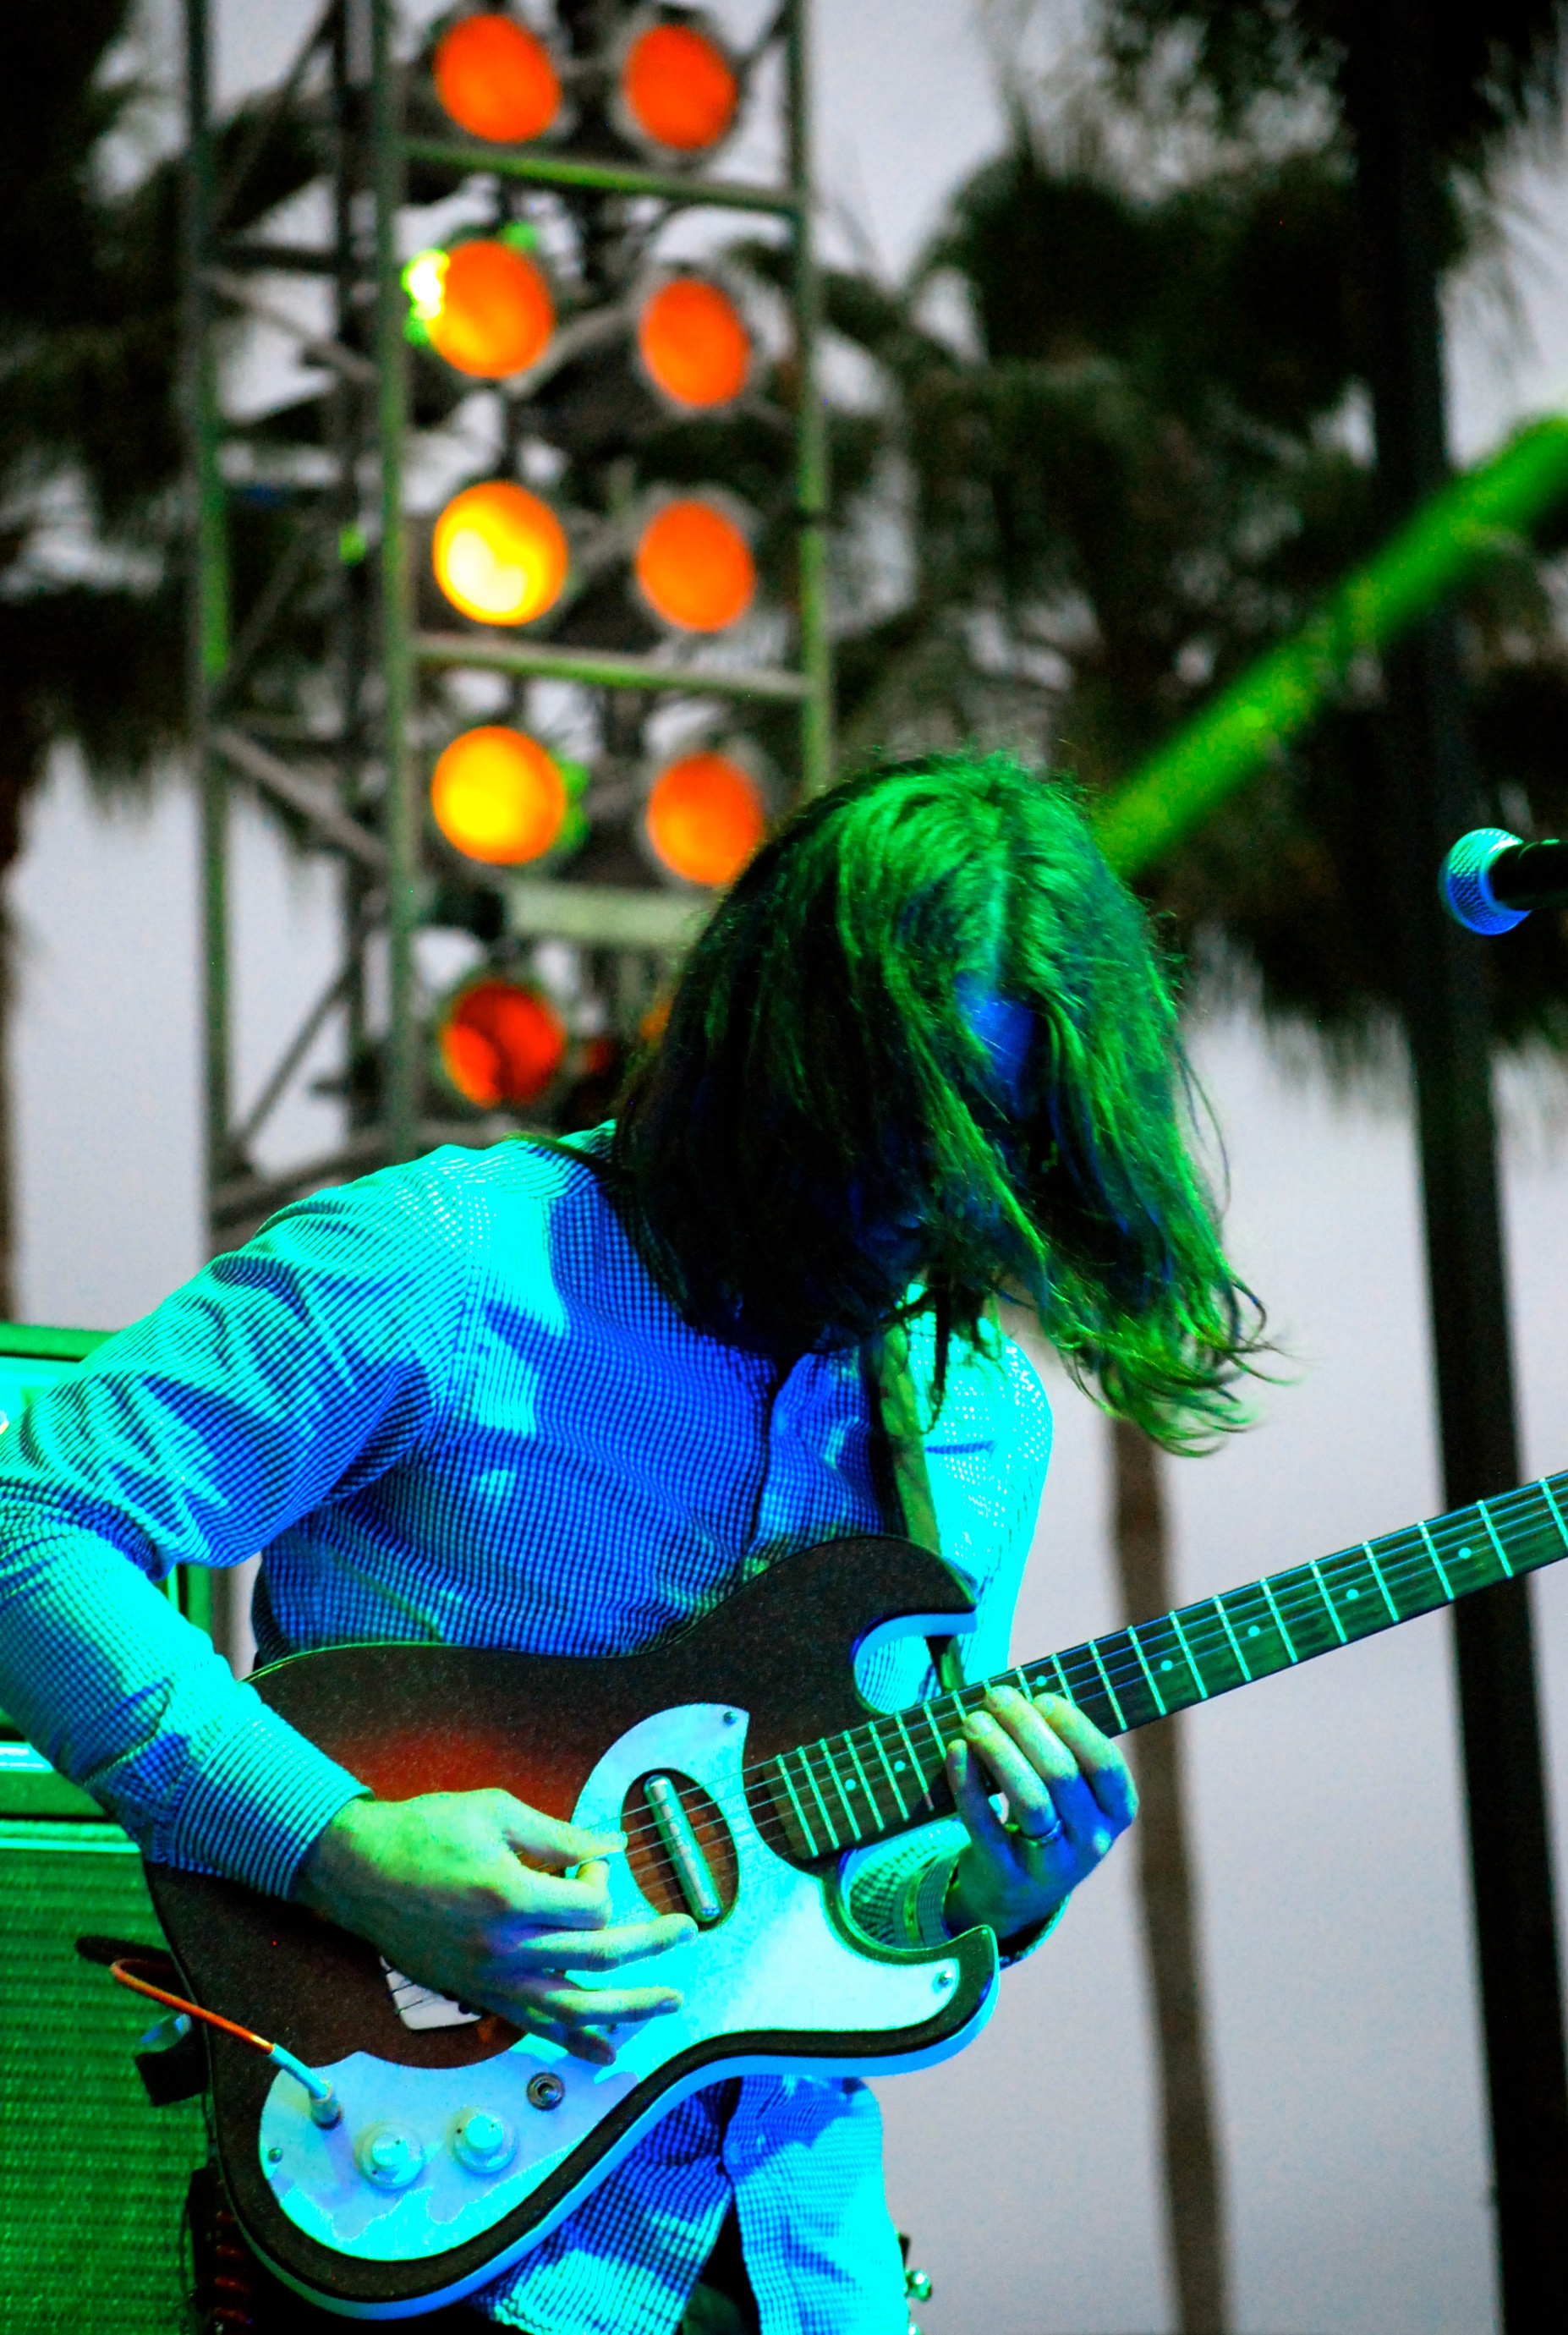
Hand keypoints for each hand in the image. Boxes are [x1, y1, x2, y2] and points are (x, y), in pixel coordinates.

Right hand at [293, 1789, 694, 2064]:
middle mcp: (504, 1949)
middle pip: (596, 1959)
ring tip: (670, 2003)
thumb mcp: (495, 1811)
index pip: (590, 1907)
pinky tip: (608, 2051)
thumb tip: (613, 1848)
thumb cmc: (427, 1831)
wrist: (360, 1872)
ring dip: (630, 2008)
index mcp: (508, 1897)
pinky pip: (535, 2028)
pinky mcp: (480, 1996)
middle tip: (687, 1932)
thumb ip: (559, 1835)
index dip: (602, 1883)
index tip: (586, 1863)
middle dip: (649, 1945)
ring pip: (575, 2007)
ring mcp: (492, 1980)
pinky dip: (575, 2043)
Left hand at [943, 1687, 1136, 1943]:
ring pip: (1030, 1801)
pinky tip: (956, 1752)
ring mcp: (1052, 1866)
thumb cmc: (1047, 1816)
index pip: (1104, 1764)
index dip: (1074, 1726)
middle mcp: (1092, 1841)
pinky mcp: (1009, 1877)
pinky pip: (986, 1827)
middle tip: (995, 1696)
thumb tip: (1021, 1691)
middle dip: (1025, 1727)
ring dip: (999, 1752)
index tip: (1041, 1697)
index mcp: (1116, 1810)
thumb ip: (1059, 1745)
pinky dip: (967, 1785)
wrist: (1017, 1892)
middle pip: (1061, 1775)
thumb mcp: (1070, 1791)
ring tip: (973, 1720)